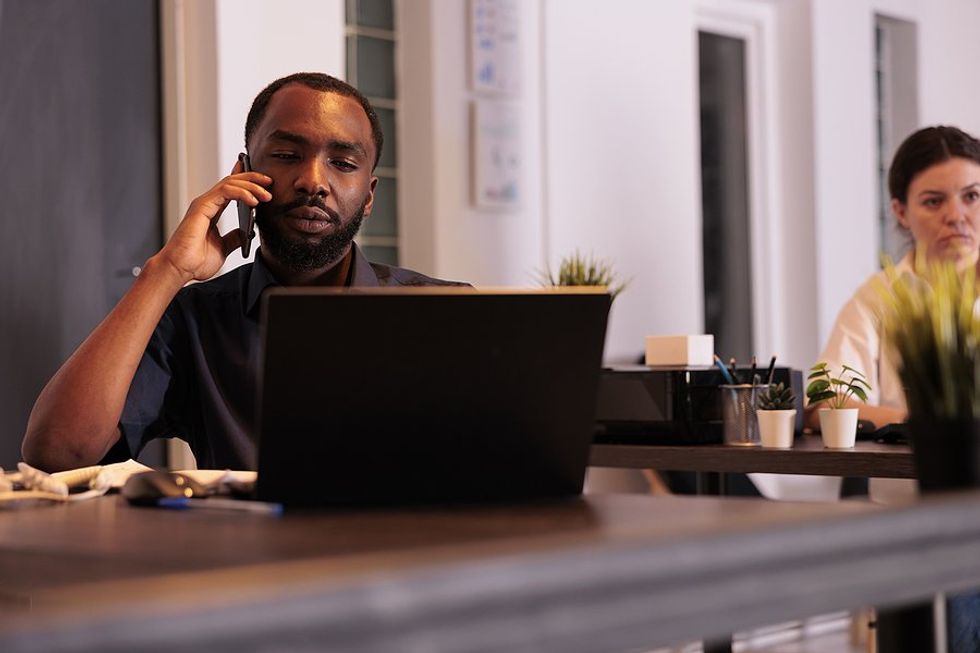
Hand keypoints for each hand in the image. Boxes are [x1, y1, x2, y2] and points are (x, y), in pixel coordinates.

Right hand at [157, 160, 271, 282]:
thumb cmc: (195, 261)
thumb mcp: (224, 248)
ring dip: (251, 185)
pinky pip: (225, 191)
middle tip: (270, 182)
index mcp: (212, 211)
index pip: (231, 189)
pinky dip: (241, 193)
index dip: (246, 181)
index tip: (265, 182)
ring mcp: (204, 204)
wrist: (180, 269)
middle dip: (253, 179)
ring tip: (266, 195)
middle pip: (232, 181)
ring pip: (230, 183)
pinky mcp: (202, 207)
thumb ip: (234, 238)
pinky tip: (253, 201)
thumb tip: (247, 232)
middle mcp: (207, 204)